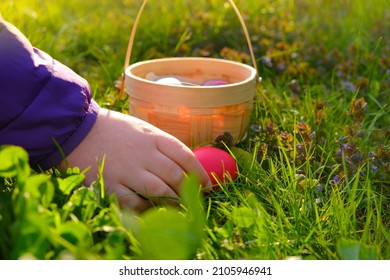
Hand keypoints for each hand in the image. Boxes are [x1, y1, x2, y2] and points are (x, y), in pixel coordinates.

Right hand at [59, 108, 211, 211]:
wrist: (79, 130)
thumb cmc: (115, 130)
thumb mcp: (143, 128)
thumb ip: (163, 144)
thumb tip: (186, 163)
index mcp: (154, 137)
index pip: (185, 156)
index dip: (200, 173)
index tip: (207, 184)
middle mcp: (144, 154)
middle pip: (175, 176)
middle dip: (189, 190)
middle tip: (196, 198)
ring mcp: (128, 171)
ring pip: (160, 191)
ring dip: (173, 202)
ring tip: (181, 207)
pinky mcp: (112, 185)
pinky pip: (135, 203)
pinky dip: (148, 209)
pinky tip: (154, 210)